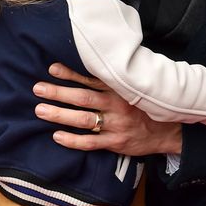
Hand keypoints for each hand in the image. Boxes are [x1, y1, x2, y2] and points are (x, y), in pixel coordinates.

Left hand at [33, 64, 182, 156]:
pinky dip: (73, 140)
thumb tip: (93, 63)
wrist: (168, 131)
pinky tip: (57, 136)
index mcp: (120, 89)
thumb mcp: (135, 87)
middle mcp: (117, 105)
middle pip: (83, 98)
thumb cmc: (145, 106)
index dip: (71, 73)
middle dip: (59, 93)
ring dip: (61, 115)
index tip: (52, 68)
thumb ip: (116, 78)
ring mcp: (116, 125)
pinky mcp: (116, 143)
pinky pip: (91, 143)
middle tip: (38, 89)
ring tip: (40, 110)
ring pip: (84, 120)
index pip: (92, 79)